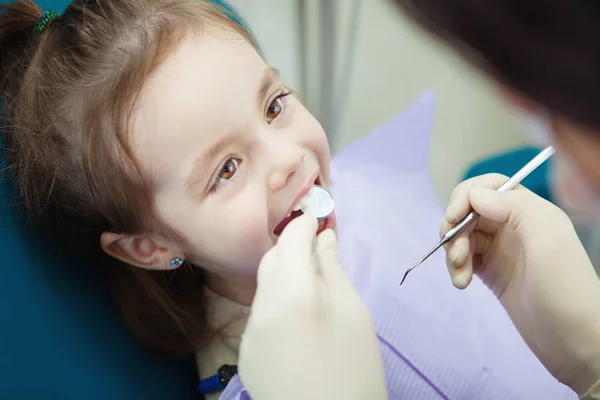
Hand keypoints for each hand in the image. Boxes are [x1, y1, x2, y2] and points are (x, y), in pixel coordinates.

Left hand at [238, 214, 386, 399]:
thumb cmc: (356, 369)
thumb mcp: (354, 314)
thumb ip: (333, 270)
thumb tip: (324, 237)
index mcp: (292, 294)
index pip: (290, 240)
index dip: (303, 224)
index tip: (316, 218)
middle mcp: (261, 310)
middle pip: (271, 262)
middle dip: (291, 249)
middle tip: (317, 251)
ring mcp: (249, 335)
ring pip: (265, 290)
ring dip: (285, 280)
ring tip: (313, 293)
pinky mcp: (246, 355)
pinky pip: (261, 318)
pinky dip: (277, 309)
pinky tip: (299, 326)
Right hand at [441, 173, 599, 394]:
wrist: (574, 343)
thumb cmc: (565, 289)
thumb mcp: (548, 239)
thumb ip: (514, 207)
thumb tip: (474, 195)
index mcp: (530, 211)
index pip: (489, 186)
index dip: (465, 196)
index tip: (453, 219)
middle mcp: (514, 226)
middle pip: (470, 211)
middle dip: (455, 229)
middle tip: (457, 257)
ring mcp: (502, 250)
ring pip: (464, 235)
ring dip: (454, 251)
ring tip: (461, 276)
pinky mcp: (493, 273)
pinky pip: (465, 259)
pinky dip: (456, 268)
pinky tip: (461, 284)